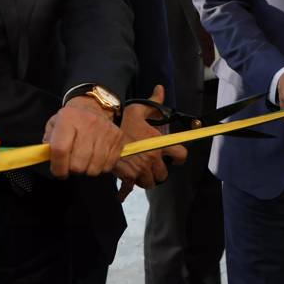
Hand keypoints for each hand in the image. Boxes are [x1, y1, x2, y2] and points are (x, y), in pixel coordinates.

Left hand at [44, 95, 124, 178]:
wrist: (93, 107)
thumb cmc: (71, 120)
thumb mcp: (54, 125)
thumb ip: (48, 143)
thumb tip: (50, 160)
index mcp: (68, 118)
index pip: (60, 150)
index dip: (58, 167)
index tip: (59, 172)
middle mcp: (88, 122)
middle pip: (78, 163)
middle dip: (73, 169)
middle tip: (72, 163)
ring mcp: (105, 130)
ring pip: (94, 168)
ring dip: (87, 169)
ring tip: (84, 160)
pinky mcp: (118, 137)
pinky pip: (108, 165)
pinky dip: (101, 167)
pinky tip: (96, 158)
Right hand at [114, 85, 187, 200]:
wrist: (103, 134)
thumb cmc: (122, 121)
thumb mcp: (138, 109)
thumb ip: (153, 102)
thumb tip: (160, 89)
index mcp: (159, 143)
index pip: (181, 155)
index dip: (179, 157)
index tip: (175, 157)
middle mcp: (153, 158)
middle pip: (164, 174)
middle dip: (159, 170)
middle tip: (152, 165)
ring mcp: (140, 170)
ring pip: (150, 183)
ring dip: (146, 179)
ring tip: (140, 173)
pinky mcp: (127, 177)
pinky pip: (128, 190)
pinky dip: (124, 193)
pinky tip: (121, 195)